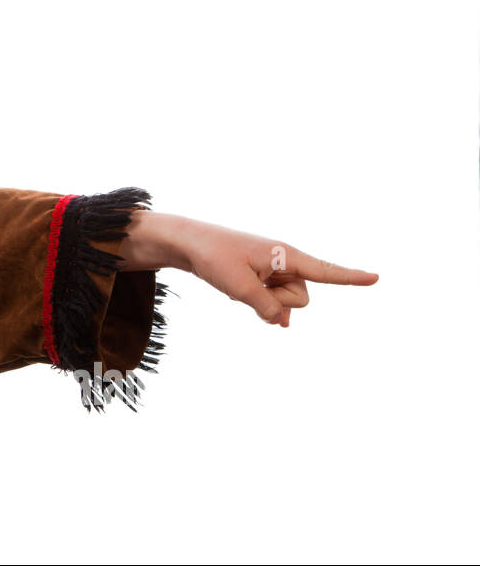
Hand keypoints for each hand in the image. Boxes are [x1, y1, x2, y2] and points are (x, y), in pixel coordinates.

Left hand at [176, 218, 377, 326]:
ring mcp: (275, 269)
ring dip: (266, 302)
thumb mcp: (239, 287)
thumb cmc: (214, 258)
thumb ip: (266, 307)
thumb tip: (283, 321)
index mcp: (286, 255)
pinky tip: (257, 309)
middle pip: (301, 298)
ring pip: (286, 302)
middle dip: (279, 302)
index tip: (378, 278)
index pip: (326, 271)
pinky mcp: (264, 276)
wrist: (189, 244)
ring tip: (240, 285)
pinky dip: (265, 305)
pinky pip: (274, 299)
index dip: (352, 277)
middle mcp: (285, 261)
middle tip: (247, 285)